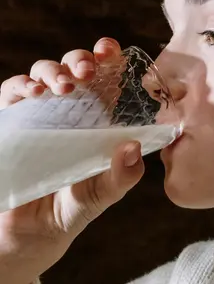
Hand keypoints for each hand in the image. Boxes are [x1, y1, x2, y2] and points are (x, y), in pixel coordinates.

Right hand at [0, 38, 144, 283]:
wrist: (32, 232)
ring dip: (53, 70)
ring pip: (43, 73)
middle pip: (74, 68)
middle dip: (81, 59)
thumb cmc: (72, 208)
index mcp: (97, 120)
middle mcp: (69, 110)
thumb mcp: (101, 195)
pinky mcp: (10, 121)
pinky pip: (11, 92)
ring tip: (64, 86)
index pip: (105, 80)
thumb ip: (121, 176)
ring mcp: (38, 113)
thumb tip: (132, 148)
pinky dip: (22, 86)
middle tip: (89, 69)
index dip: (108, 59)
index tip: (111, 50)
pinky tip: (34, 94)